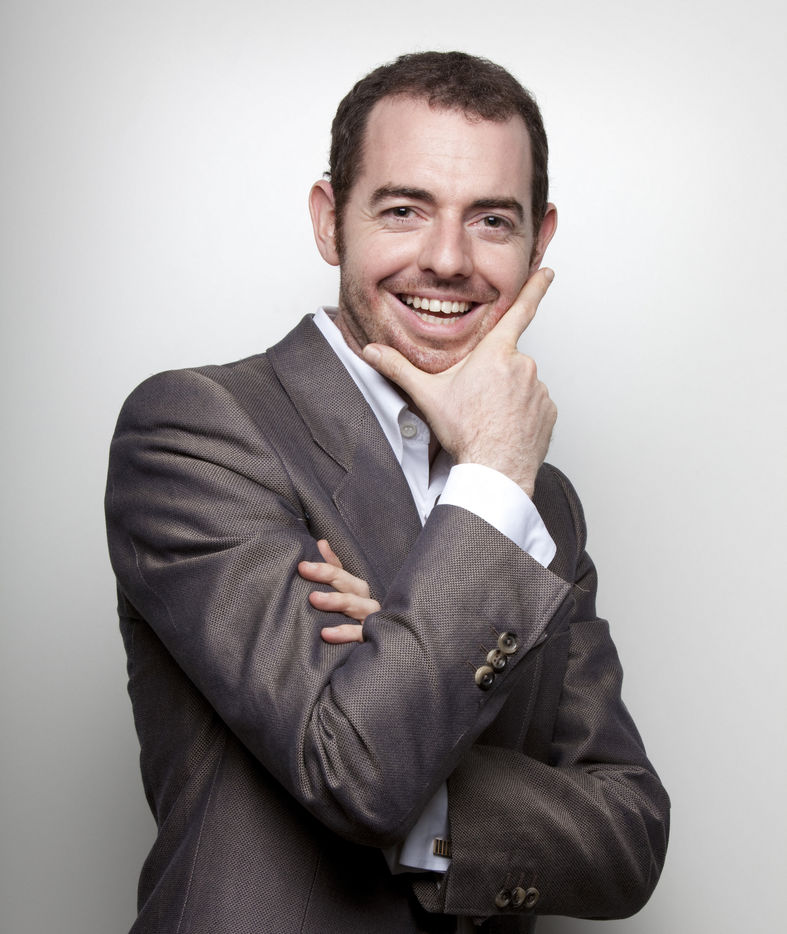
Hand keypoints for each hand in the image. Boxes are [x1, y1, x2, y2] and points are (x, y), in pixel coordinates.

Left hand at [298, 539, 379, 643]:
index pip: (341, 574)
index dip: (323, 567)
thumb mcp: (340, 593)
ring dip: (336, 600)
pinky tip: (326, 633)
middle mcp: (366, 603)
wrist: (374, 653)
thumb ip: (332, 569)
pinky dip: (345, 633)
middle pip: (352, 585)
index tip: (302, 565)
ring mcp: (370, 621)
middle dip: (329, 576)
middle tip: (305, 570)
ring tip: (313, 599)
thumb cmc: (350, 620)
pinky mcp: (371, 640)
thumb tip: (321, 542)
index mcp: (358, 591)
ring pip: (359, 606)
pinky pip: (360, 635)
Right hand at [363, 268, 556, 496]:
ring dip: (507, 395)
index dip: (535, 287)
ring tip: (489, 418)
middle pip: (506, 361)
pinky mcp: (548, 412)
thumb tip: (371, 351)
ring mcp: (538, 389)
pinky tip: (505, 427)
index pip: (519, 310)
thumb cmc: (465, 431)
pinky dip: (522, 413)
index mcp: (494, 352)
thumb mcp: (428, 395)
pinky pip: (534, 405)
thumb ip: (398, 368)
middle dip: (492, 375)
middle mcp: (522, 365)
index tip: (547, 271)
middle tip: (475, 400)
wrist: (494, 468)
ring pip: (521, 384)